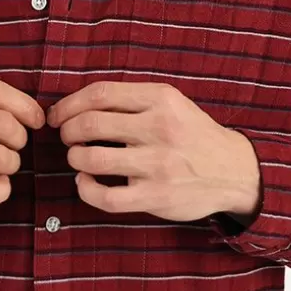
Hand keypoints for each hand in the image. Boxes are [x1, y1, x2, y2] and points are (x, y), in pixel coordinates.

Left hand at [47, 82, 260, 221]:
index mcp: (160, 99)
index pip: (100, 94)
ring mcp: (158, 164)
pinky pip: (106, 196)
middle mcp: (159, 128)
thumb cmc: (193, 135)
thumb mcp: (171, 103)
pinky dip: (86, 188)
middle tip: (67, 137)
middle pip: (91, 123)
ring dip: (75, 157)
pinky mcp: (156, 196)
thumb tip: (76, 105)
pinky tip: (85, 182)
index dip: (69, 104)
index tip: (57, 115)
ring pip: (94, 158)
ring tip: (79, 157)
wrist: (233, 171)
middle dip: (68, 131)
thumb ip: (132, 100)